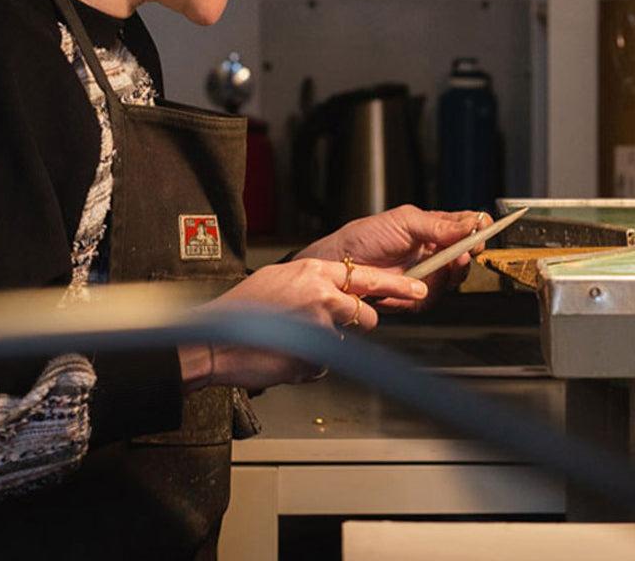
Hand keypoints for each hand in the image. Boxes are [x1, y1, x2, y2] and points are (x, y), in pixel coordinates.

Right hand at [185, 257, 427, 390]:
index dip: (397, 286)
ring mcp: (320, 329)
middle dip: (355, 324)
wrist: (216, 340)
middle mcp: (322, 297)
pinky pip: (325, 362)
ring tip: (290, 338)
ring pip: (344, 341)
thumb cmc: (242, 309)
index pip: (368, 278)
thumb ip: (311, 281)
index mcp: (314, 272)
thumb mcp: (278, 278)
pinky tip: (284, 354)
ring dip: (326, 343)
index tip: (419, 290)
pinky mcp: (316, 358)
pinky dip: (309, 361)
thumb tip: (334, 289)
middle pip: (366, 316)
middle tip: (326, 324)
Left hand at [294, 206, 491, 309]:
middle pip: (466, 255)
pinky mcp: (416, 297)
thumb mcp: (404, 221)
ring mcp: (426, 275)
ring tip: (450, 262)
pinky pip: (433, 298)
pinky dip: (428, 291)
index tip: (484, 228)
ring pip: (455, 278)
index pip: (466, 227)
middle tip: (467, 249)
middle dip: (469, 252)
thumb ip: (438, 224)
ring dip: (454, 272)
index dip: (478, 228)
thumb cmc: (365, 236)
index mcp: (433, 228)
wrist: (341, 264)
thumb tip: (471, 223)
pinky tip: (417, 283)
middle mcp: (433, 252)